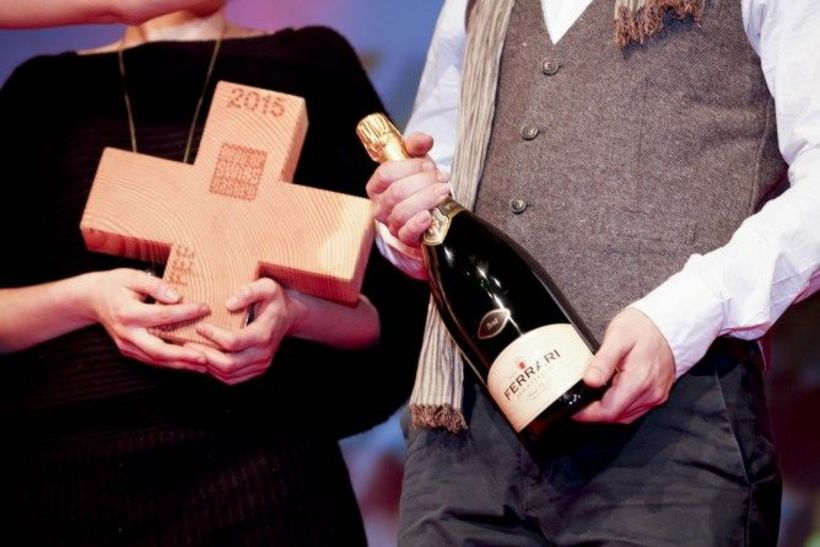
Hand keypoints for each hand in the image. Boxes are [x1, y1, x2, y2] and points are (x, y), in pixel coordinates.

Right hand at [88, 268, 209, 371]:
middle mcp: (127, 334)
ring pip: (156, 360)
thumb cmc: (115, 284)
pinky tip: (189, 363)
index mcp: (127, 314)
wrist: (92, 299)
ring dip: (181, 364)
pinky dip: (171, 363)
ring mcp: (126, 345)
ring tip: (203, 365)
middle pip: (158, 349)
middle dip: (183, 355)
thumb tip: (177, 297)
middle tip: (205, 357)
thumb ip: (155, 285)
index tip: (205, 308)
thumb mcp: (133, 276)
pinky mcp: (128, 351)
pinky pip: (152, 360)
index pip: (162, 316)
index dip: (185, 313)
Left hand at [189, 278, 302, 384]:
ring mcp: (261, 364)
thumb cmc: (275, 300)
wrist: (289, 316)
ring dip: (208, 366)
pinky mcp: (257, 370)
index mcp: (264, 334)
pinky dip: (216, 372)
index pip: (233, 342)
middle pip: (229, 364)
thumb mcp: (267, 286)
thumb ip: (249, 291)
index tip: (199, 326)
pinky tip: (206, 359)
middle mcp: (264, 354)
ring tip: (193, 352)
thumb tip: (228, 304)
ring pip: (229, 375)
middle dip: (205, 355)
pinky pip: (233, 378)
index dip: (213, 336)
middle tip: (187, 344)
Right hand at [365, 132, 451, 245]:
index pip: (385, 173)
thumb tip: (425, 140)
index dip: (408, 167)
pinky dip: (418, 223)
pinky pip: (406, 233)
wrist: (432, 210)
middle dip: (423, 183)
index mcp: (378, 186)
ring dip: (426, 199)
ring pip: (402, 211)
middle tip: (442, 178)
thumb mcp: (417, 162)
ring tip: (443, 192)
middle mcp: (380, 206)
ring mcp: (391, 224)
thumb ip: (417, 146)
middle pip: (396, 192)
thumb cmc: (420, 185)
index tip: (428, 165)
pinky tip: (429, 215)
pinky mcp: (405, 238)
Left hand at [573, 307, 675, 423]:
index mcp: (638, 380)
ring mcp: (656, 396)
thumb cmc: (642, 327)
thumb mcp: (617, 336)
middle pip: (616, 417)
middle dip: (594, 414)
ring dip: (607, 412)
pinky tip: (611, 395)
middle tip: (578, 402)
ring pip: (626, 417)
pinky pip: (636, 410)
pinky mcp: (658, 395)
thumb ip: (603, 361)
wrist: (669, 324)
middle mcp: (650, 393)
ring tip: (592, 398)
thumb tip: (589, 381)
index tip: (572, 409)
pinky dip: (620, 407)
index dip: (587, 414)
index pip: (608, 411)